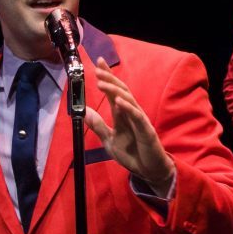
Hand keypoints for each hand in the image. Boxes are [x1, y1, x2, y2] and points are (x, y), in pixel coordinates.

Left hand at [83, 57, 175, 195]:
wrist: (148, 171)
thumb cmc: (132, 154)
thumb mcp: (109, 139)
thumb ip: (98, 125)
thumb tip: (84, 111)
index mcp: (123, 114)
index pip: (114, 91)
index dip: (108, 76)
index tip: (97, 63)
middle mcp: (132, 112)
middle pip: (121, 90)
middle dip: (110, 78)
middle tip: (97, 69)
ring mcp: (139, 120)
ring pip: (128, 100)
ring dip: (114, 90)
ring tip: (101, 82)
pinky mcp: (146, 130)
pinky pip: (136, 116)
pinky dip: (127, 107)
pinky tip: (118, 101)